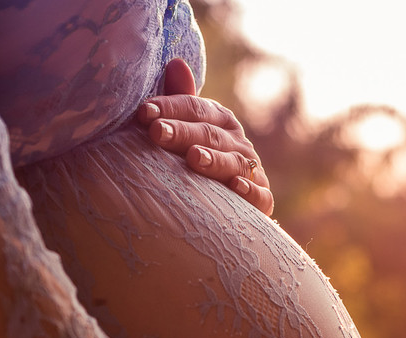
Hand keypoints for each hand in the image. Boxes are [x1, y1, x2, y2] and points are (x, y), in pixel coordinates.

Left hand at [137, 59, 274, 215]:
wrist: (225, 206)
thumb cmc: (199, 161)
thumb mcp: (188, 130)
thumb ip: (180, 100)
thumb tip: (175, 62)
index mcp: (220, 121)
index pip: (195, 109)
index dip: (170, 108)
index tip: (143, 112)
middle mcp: (238, 142)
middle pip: (209, 134)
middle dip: (183, 133)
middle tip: (158, 132)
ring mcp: (251, 170)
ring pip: (233, 162)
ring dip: (215, 160)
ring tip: (194, 158)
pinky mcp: (262, 199)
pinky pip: (259, 195)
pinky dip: (249, 191)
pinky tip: (235, 187)